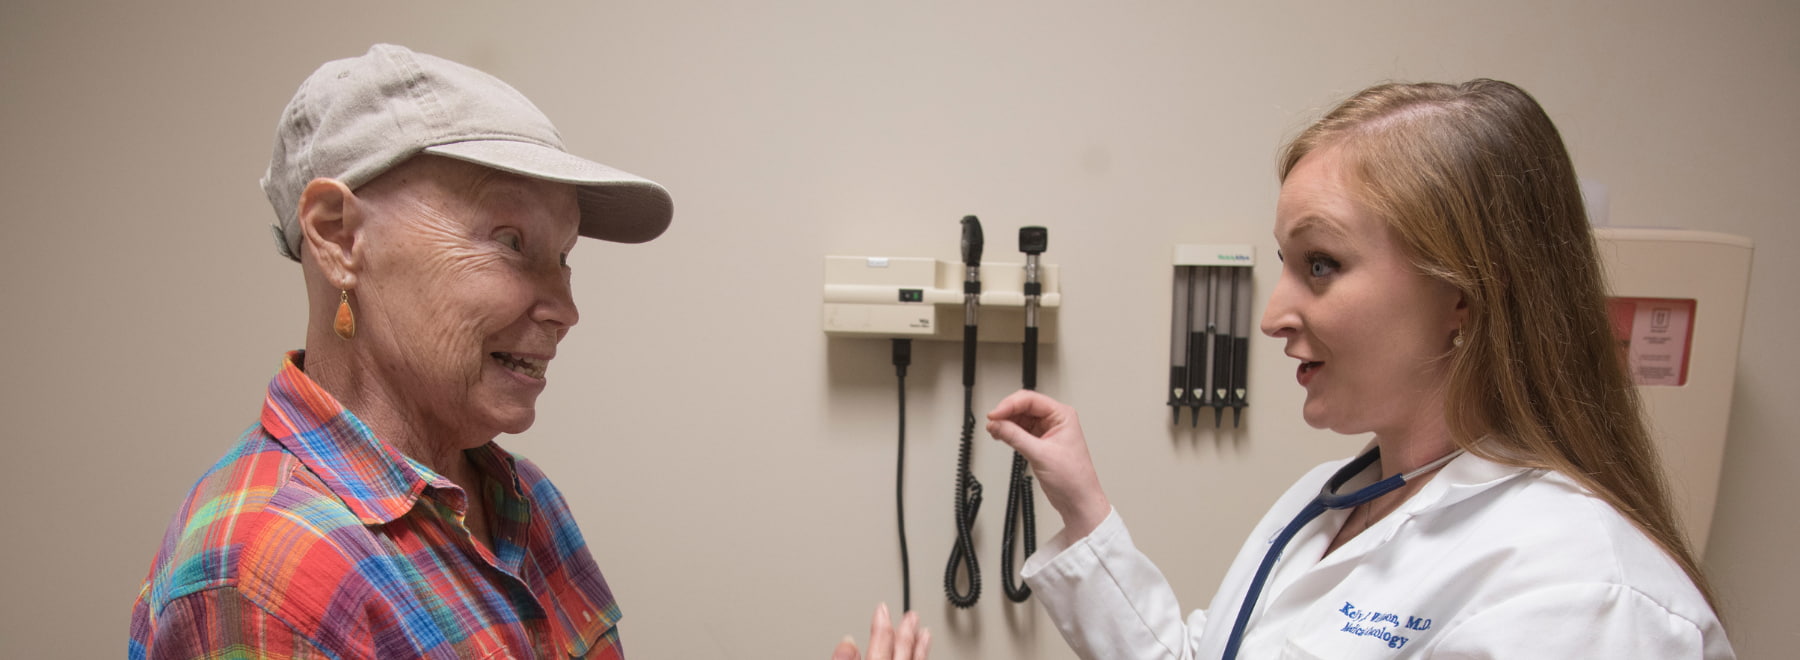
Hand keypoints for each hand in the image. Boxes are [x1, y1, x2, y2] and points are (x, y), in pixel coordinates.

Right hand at [830, 603, 928, 659]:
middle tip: (911, 615)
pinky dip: (921, 657)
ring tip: (924, 632)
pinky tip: (922, 654)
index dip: (881, 626)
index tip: (882, 609)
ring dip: (919, 646)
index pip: (880, 646)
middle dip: (905, 632)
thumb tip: (847, 641)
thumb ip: (842, 659)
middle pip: (902, 651)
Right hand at [986, 390, 1110, 539]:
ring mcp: (1046, 431)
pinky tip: (1000, 436)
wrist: (1078, 501)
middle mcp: (1055, 420)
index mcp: (1062, 415)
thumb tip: (997, 424)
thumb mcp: (1041, 454)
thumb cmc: (1074, 478)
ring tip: (994, 430)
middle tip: (992, 423)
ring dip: (1005, 423)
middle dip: (1006, 413)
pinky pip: (1019, 431)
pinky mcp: (1039, 443)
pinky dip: (1008, 432)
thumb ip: (1015, 437)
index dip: (1009, 405)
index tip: (994, 415)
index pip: (1030, 400)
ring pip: (1020, 418)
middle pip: (1023, 406)